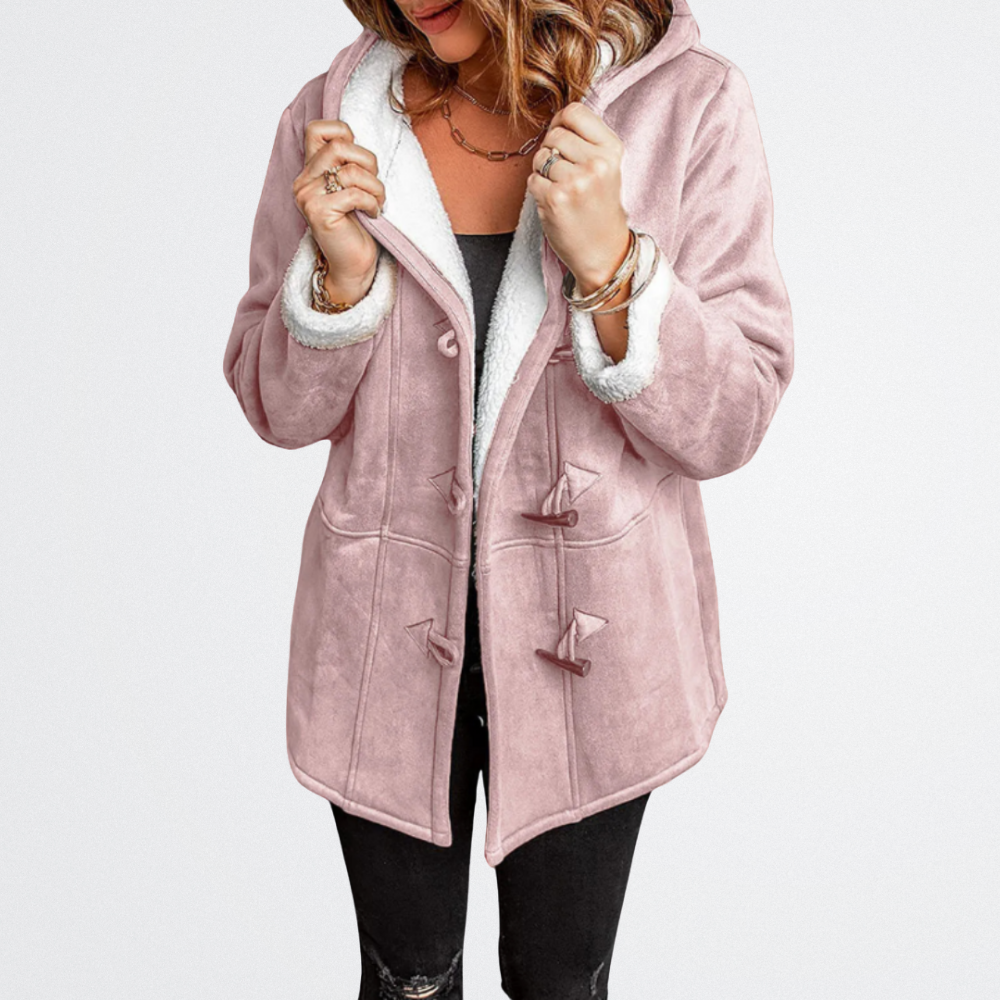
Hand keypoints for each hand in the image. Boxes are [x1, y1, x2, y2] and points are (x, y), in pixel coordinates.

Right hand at [292, 120, 386, 298]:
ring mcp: (308, 197)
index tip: (359, 161)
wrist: (352, 266)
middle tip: (375, 185)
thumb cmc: (357, 227)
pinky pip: (354, 194)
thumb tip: (357, 138)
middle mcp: (303, 182)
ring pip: (350, 171)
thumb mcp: (351, 188)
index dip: (344, 134)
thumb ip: (347, 163)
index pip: (317, 129)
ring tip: (377, 202)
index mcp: (310, 171)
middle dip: (368, 162)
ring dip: (375, 187)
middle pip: (339, 146)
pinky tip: (373, 214)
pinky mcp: (319, 213)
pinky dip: (371, 203)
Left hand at [526, 102, 630, 292]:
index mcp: (612, 150)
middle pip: (555, 134)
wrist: (604, 252)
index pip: (575, 112)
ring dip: (543, 172)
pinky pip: (532, 180)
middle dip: (551, 150)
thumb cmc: (601, 209)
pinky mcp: (555, 199)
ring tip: (560, 189)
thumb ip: (587, 141)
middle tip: (562, 172)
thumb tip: (557, 119)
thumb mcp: (608, 167)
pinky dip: (538, 190)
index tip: (562, 138)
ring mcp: (575, 181)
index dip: (561, 122)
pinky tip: (554, 203)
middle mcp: (596, 163)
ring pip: (541, 157)